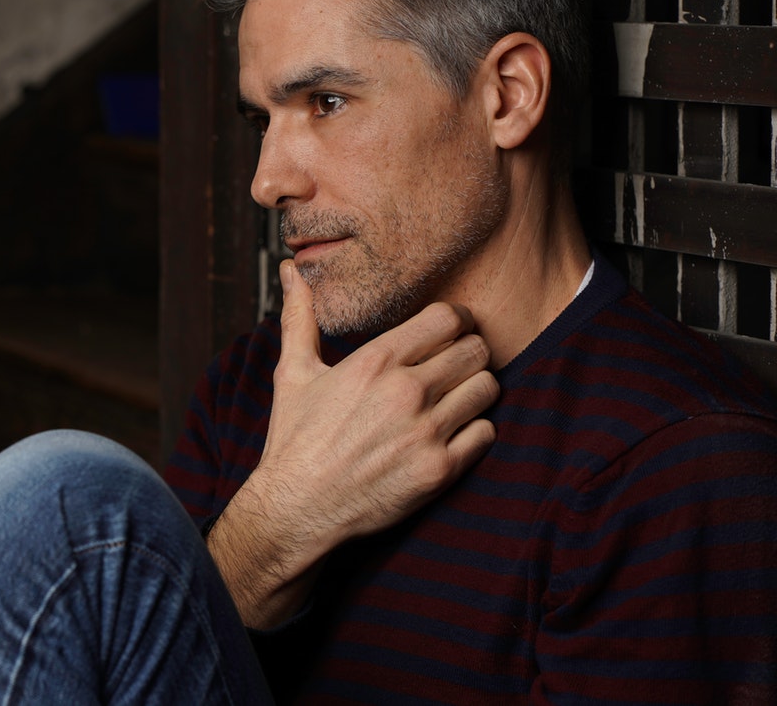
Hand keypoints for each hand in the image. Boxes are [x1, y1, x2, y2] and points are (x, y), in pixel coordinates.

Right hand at [208, 260, 497, 627]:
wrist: (295, 508)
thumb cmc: (294, 439)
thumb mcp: (293, 371)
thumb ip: (299, 316)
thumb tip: (290, 270)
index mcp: (374, 361)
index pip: (447, 318)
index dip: (455, 321)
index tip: (450, 332)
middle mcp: (405, 392)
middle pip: (476, 349)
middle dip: (469, 353)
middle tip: (455, 367)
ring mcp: (425, 432)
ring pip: (487, 388)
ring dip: (476, 390)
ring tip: (455, 399)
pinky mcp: (438, 470)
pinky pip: (486, 433)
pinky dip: (474, 431)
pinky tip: (451, 434)